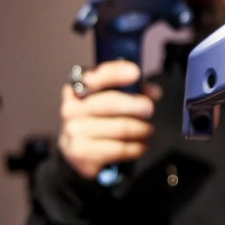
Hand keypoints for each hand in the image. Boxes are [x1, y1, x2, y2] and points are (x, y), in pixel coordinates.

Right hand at [59, 60, 161, 178]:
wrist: (81, 151)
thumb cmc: (101, 121)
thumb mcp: (117, 100)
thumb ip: (134, 91)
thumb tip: (153, 92)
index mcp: (79, 88)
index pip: (97, 76)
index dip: (116, 73)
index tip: (135, 72)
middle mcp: (71, 107)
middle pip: (109, 103)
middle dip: (135, 105)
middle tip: (149, 109)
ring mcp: (74, 130)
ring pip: (118, 128)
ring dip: (140, 129)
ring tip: (147, 130)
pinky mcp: (80, 151)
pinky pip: (117, 148)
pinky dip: (135, 147)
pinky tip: (140, 146)